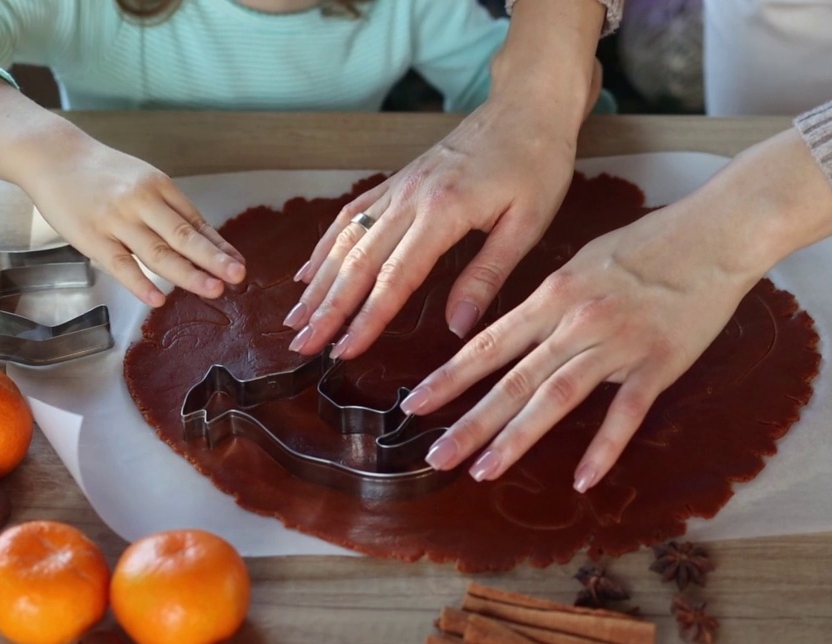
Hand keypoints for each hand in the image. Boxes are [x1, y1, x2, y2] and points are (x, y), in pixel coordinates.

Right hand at [21, 138, 244, 306]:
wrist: (51, 154)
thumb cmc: (100, 172)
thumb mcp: (140, 180)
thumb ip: (167, 208)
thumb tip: (203, 239)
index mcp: (158, 186)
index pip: (195, 222)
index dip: (219, 246)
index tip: (239, 264)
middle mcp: (141, 202)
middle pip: (183, 236)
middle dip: (214, 259)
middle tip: (238, 276)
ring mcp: (116, 220)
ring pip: (157, 252)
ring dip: (188, 274)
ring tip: (213, 290)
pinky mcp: (91, 236)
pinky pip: (120, 264)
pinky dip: (140, 283)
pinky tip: (158, 299)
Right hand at [283, 95, 580, 357]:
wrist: (526, 106)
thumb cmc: (536, 164)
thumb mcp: (527, 225)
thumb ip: (488, 275)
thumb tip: (458, 327)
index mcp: (443, 212)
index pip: (395, 278)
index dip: (366, 318)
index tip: (344, 350)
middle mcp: (410, 199)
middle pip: (357, 262)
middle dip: (327, 309)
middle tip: (303, 346)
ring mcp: (398, 188)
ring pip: (345, 239)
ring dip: (318, 283)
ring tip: (295, 320)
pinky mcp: (397, 182)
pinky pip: (351, 215)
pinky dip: (324, 246)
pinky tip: (308, 273)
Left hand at [395, 130, 831, 491]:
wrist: (717, 231)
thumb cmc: (651, 242)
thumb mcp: (584, 262)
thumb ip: (549, 301)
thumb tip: (516, 331)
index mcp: (554, 294)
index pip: (489, 343)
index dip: (450, 377)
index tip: (415, 405)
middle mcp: (577, 320)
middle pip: (514, 379)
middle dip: (470, 421)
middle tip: (435, 456)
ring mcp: (618, 342)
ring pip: (556, 397)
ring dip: (516, 438)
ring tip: (483, 471)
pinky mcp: (660, 362)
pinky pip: (626, 412)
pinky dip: (604, 448)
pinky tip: (582, 480)